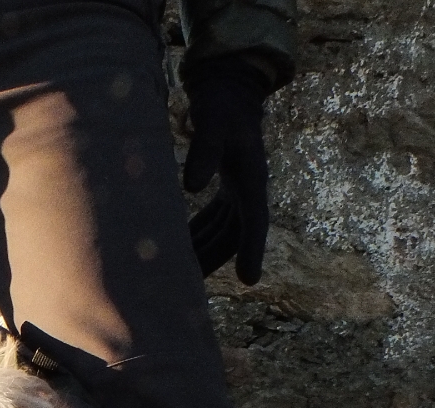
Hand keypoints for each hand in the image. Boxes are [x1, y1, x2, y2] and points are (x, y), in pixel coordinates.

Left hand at [183, 58, 272, 284]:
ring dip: (204, 251)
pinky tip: (178, 247)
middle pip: (235, 235)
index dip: (252, 251)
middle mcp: (250, 189)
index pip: (255, 222)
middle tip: (192, 291)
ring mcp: (239, 189)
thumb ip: (203, 151)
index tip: (250, 280)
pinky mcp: (226, 186)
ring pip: (223, 231)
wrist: (228, 89)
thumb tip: (191, 186)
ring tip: (179, 276)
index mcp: (252, 178)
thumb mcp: (212, 123)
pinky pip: (214, 219)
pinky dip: (199, 234)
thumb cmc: (220, 105)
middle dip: (215, 261)